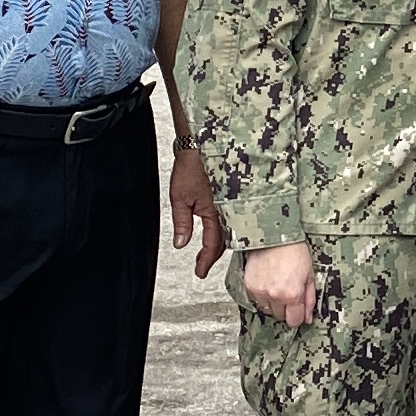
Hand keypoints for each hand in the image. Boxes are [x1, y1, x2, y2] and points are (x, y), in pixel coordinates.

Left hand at [171, 144, 226, 274]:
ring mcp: (234, 202)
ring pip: (231, 230)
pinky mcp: (236, 195)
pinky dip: (226, 227)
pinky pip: (234, 217)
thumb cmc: (192, 165)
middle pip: (225, 241)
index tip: (199, 272)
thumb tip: (181, 243)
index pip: (213, 245)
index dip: (205, 261)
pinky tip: (221, 229)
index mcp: (216, 212)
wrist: (205, 142)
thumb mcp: (180, 197)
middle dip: (213, 255)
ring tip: (208, 251)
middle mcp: (229, 209)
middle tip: (202, 264)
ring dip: (220, 242)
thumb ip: (181, 223)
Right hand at [241, 238, 315, 326]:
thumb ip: (310, 300)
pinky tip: (268, 282)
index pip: (294, 321)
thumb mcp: (310, 275)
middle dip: (286, 308)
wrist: (274, 236)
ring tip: (277, 286)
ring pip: (267, 310)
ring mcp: (260, 292)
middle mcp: (275, 295)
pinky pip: (256, 300)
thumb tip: (308, 318)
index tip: (298, 312)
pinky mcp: (249, 286)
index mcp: (293, 294)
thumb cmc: (294, 251)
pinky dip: (262, 295)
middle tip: (288, 293)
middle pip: (280, 317)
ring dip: (273, 303)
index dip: (297, 317)